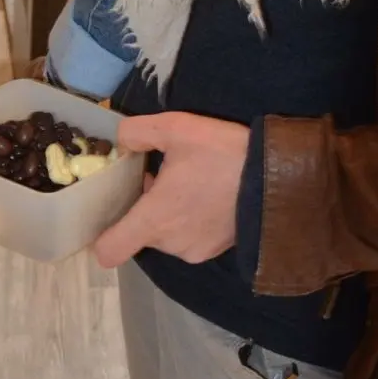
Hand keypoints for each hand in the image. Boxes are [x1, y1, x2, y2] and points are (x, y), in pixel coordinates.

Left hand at [93, 112, 249, 267]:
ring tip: (189, 182)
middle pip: (140, 232)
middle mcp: (170, 243)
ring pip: (166, 234)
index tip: (106, 213)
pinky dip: (189, 221)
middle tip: (160, 176)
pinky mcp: (215, 251)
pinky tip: (206, 194)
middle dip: (145, 207)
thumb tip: (120, 141)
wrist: (276, 178)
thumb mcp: (176, 127)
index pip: (109, 251)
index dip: (101, 236)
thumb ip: (138, 132)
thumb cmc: (221, 154)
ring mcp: (195, 251)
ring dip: (168, 214)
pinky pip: (188, 238)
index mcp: (154, 219)